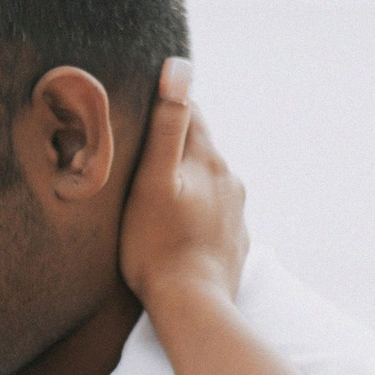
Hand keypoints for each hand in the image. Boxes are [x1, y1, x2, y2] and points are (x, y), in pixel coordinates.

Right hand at [118, 57, 246, 312]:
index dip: (164, 107)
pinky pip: (212, 214)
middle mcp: (229, 179)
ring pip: (207, 182)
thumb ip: (166, 124)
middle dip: (173, 148)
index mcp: (208, 160)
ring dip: (185, 182)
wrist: (193, 307)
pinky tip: (176, 229)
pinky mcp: (234, 240)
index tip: (139, 110)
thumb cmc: (157, 246)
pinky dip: (195, 213)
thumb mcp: (152, 181)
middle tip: (138, 159)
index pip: (189, 113)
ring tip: (153, 197)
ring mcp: (236, 212)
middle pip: (198, 148)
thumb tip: (180, 68)